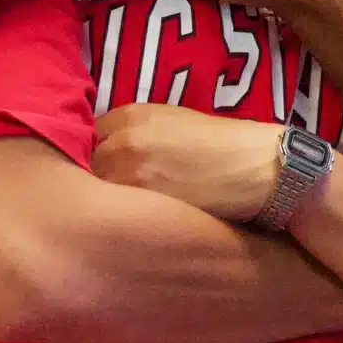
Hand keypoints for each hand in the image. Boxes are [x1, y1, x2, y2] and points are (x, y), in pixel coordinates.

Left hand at [91, 102, 283, 221]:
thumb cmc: (222, 144)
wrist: (258, 167)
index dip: (93, 156)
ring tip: (121, 216)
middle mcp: (121, 141)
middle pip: (84, 167)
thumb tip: (107, 153)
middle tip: (110, 198)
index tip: (102, 171)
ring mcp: (128, 174)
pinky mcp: (140, 206)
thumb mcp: (172, 122)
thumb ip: (135, 133)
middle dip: (95, 181)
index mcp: (129, 116)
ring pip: (95, 195)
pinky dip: (120, 221)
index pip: (86, 138)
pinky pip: (115, 216)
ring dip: (104, 206)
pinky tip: (135, 226)